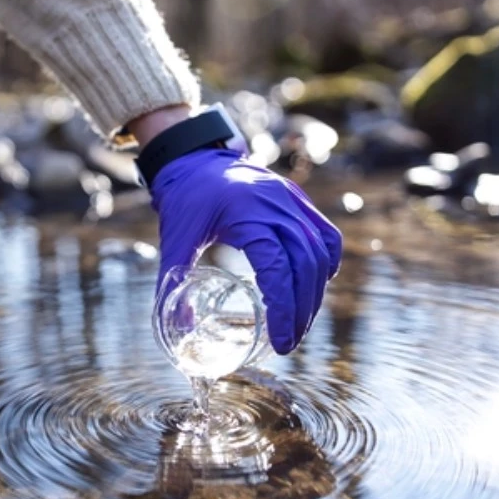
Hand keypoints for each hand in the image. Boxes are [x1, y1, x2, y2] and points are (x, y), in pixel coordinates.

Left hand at [150, 148, 342, 354]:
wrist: (195, 156)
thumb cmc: (184, 197)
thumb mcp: (174, 239)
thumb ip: (173, 281)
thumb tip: (181, 327)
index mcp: (246, 213)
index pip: (277, 268)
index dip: (282, 308)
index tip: (279, 341)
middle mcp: (277, 205)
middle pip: (305, 265)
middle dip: (301, 310)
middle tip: (289, 342)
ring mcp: (292, 200)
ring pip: (319, 253)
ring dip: (314, 293)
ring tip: (299, 324)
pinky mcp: (297, 200)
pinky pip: (325, 235)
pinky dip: (325, 264)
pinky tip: (315, 287)